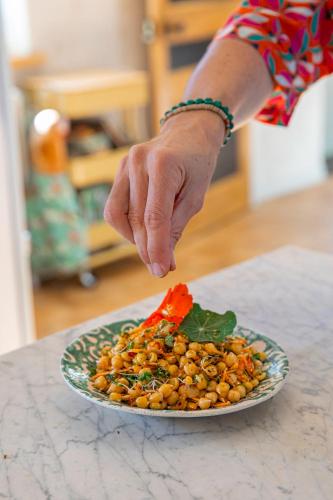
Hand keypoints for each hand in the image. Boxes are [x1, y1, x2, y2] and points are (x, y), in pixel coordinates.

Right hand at [104, 110, 224, 276]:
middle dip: (148, 248)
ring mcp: (124, 164)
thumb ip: (177, 225)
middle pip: (136, 219)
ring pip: (119, 216)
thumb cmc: (198, 163)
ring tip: (154, 248)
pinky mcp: (119, 169)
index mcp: (163, 165)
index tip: (161, 271)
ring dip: (134, 239)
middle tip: (161, 267)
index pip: (154, 217)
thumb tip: (163, 259)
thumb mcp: (196, 195)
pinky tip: (143, 231)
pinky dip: (128, 225)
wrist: (188, 132)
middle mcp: (137, 161)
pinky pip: (115, 207)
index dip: (157, 247)